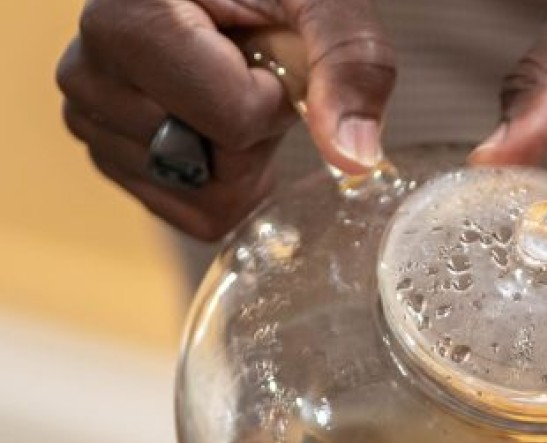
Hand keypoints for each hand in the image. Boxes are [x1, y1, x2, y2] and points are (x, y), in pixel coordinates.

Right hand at [56, 0, 394, 240]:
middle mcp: (88, 72)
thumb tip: (353, 157)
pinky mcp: (107, 155)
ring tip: (228, 91)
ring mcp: (90, 120)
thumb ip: (350, 64)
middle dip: (256, 135)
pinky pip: (189, 213)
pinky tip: (218, 126)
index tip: (265, 55)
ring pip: (200, 197)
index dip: (275, 100)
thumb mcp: (325, 2)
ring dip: (239, 158)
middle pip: (211, 167)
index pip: (233, 120)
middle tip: (248, 74)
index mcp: (130, 20)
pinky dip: (223, 184)